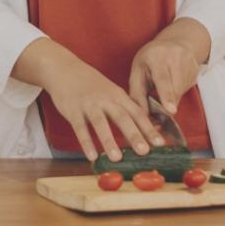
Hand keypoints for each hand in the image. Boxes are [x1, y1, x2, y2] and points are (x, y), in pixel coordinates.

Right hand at [44, 54, 165, 161]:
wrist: (64, 67)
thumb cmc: (90, 84)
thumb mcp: (110, 91)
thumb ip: (123, 108)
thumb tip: (141, 131)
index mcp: (118, 95)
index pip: (137, 112)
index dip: (149, 128)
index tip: (160, 143)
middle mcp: (105, 99)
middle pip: (122, 117)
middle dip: (134, 135)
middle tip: (144, 152)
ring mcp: (89, 104)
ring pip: (101, 123)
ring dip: (109, 141)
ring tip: (117, 158)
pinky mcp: (73, 110)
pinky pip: (80, 128)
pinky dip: (86, 142)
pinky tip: (91, 156)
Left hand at [128, 18, 210, 116]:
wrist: (177, 41)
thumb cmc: (151, 58)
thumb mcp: (138, 69)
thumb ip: (137, 92)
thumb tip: (142, 116)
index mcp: (156, 56)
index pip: (162, 78)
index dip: (166, 95)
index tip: (171, 111)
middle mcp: (175, 56)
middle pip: (174, 89)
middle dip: (166, 102)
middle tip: (159, 106)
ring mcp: (188, 62)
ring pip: (181, 91)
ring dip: (172, 97)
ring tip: (165, 85)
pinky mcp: (196, 69)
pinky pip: (187, 88)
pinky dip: (179, 90)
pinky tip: (174, 80)